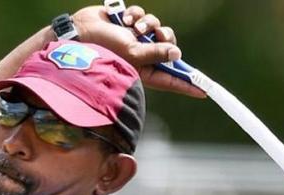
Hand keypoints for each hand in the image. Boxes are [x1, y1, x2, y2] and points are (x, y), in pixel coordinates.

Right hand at [73, 5, 205, 98]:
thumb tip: (177, 53)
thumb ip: (156, 53)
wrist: (79, 30)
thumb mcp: (132, 53)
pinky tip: (125, 18)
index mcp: (143, 70)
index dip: (186, 85)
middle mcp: (141, 55)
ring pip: (157, 27)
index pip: (170, 79)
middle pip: (168, 47)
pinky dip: (136, 15)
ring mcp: (135, 38)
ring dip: (149, 24)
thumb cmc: (102, 48)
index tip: (203, 91)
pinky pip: (143, 15)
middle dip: (166, 38)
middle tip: (160, 35)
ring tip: (135, 26)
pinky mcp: (129, 23)